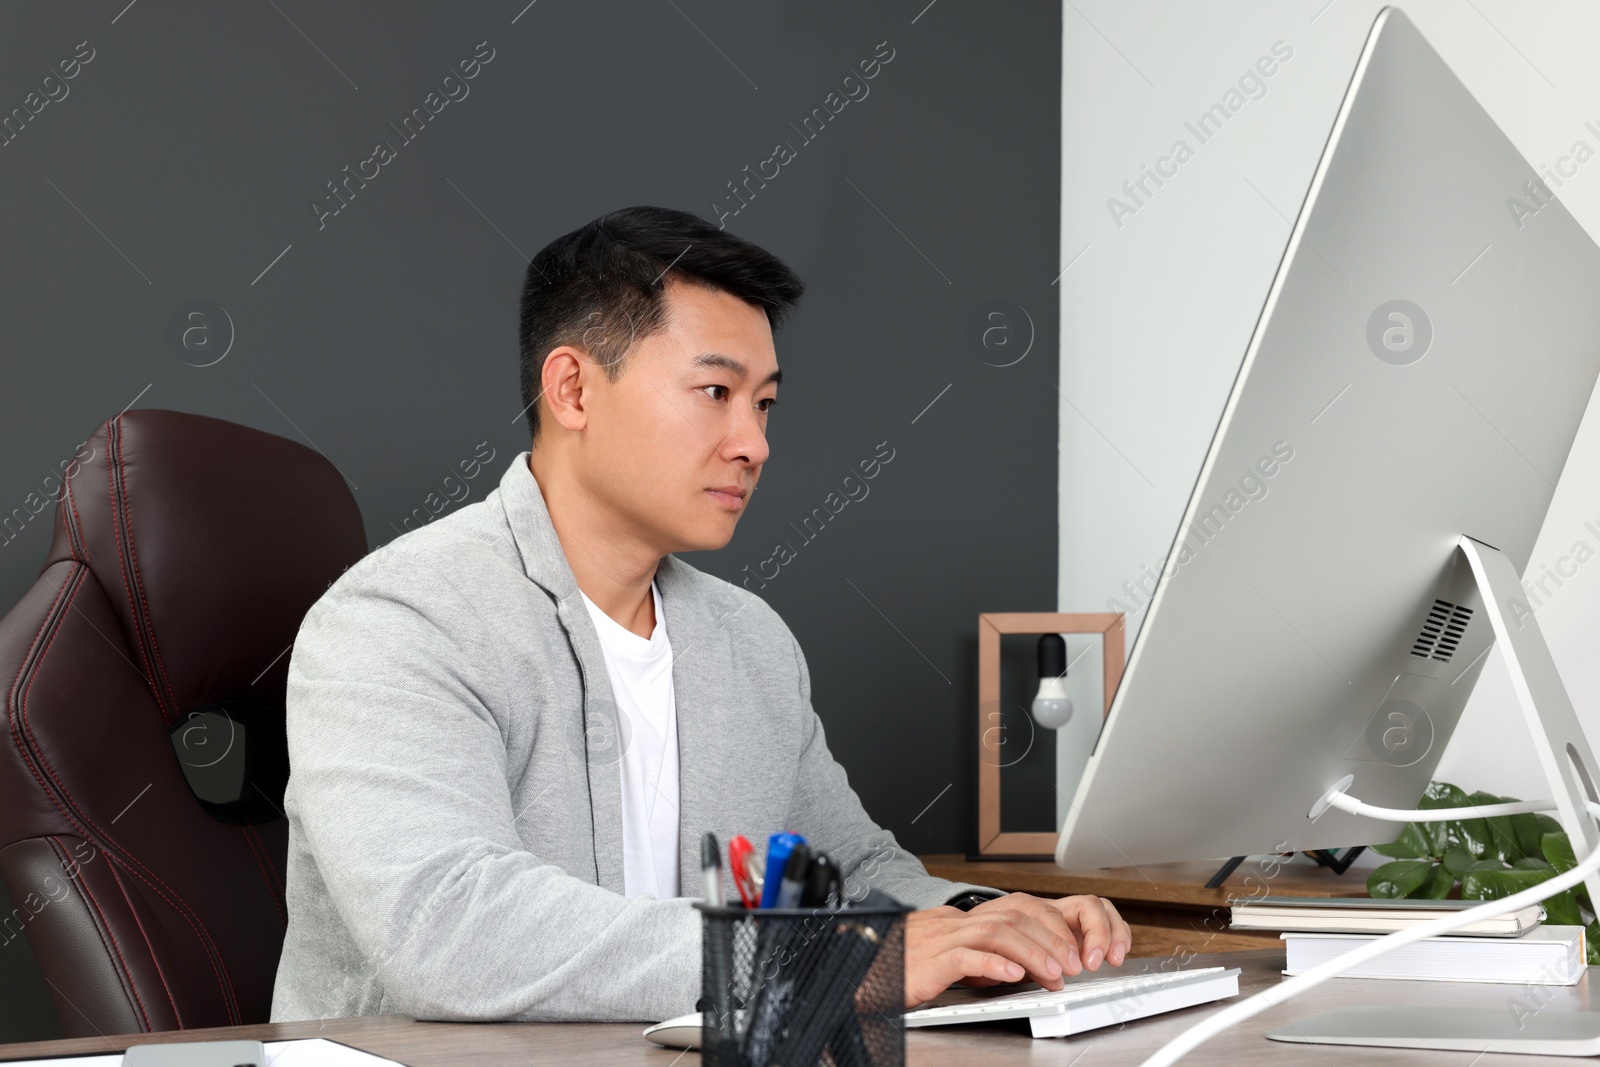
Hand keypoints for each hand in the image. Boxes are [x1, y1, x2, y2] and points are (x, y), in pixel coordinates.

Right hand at [902, 893, 1132, 1007]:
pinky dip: (992, 965)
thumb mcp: (943, 958)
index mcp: (956, 921)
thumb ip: (974, 956)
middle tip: (1071, 965)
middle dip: (1048, 940)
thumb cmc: (897, 967)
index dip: (1046, 930)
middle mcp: (951, 923)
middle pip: (1010, 918)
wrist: (859, 969)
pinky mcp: (927, 961)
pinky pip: (964, 957)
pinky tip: (1013, 977)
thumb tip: (1010, 966)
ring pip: (995, 933)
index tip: (1067, 954)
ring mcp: (939, 939)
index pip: (1012, 911)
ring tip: (1054, 973)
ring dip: (1031, 953)